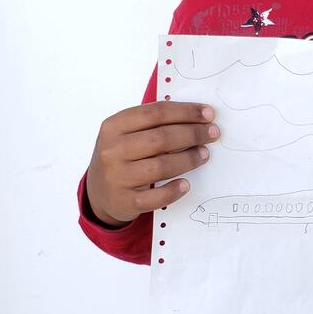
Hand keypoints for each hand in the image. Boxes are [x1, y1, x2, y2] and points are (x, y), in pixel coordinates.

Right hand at [86, 102, 218, 225]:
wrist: (99, 192)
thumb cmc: (122, 156)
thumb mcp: (126, 134)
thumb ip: (152, 123)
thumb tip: (196, 116)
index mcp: (113, 126)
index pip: (155, 113)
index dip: (185, 112)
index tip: (208, 113)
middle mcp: (112, 150)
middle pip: (161, 138)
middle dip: (192, 134)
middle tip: (212, 133)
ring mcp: (116, 177)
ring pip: (161, 166)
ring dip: (189, 159)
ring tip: (205, 154)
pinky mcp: (125, 201)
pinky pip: (155, 197)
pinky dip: (173, 190)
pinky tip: (186, 184)